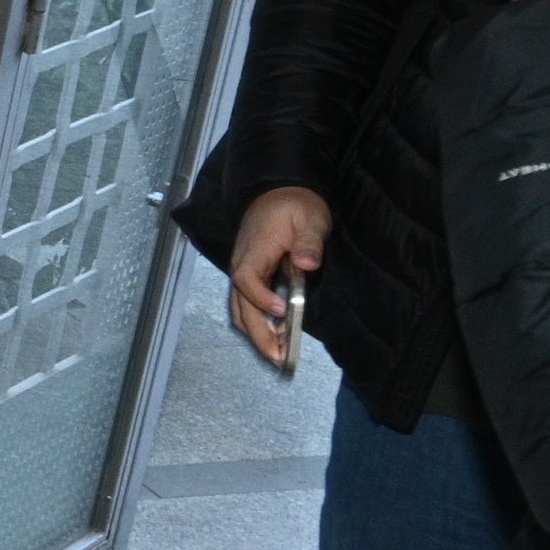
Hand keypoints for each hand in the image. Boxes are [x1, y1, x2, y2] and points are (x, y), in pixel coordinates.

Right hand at [227, 184, 329, 372]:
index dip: (261, 298)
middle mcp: (242, 264)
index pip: (246, 279)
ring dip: (256, 334)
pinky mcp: (250, 277)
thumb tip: (306, 263)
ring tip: (278, 354)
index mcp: (255, 250)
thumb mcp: (309, 218)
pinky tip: (275, 335)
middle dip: (258, 335)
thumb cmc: (294, 205)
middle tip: (279, 357)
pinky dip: (257, 324)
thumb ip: (308, 241)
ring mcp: (244, 272)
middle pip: (240, 306)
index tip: (283, 311)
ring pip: (239, 310)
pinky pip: (245, 305)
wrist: (278, 192)